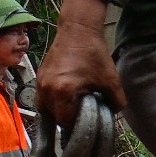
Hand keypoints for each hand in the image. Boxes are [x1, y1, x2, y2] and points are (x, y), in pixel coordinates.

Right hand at [37, 0, 122, 126]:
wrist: (78, 30)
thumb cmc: (94, 54)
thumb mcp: (111, 80)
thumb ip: (116, 102)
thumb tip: (112, 114)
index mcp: (63, 91)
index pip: (65, 121)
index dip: (76, 126)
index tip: (86, 125)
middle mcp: (47, 89)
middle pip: (54, 117)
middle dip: (68, 119)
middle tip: (82, 117)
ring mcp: (40, 83)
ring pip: (46, 108)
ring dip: (59, 111)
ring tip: (74, 107)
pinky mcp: (39, 77)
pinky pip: (43, 97)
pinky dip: (53, 102)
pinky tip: (66, 98)